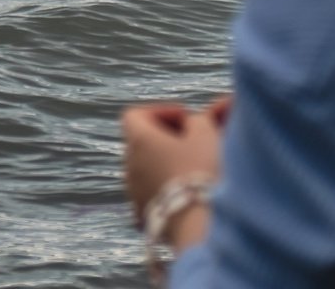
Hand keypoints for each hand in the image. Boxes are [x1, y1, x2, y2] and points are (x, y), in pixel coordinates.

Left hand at [120, 95, 229, 236]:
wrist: (197, 223)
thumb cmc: (200, 171)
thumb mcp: (205, 134)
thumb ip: (195, 121)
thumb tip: (190, 124)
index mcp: (139, 140)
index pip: (134, 115)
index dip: (159, 111)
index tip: (184, 118)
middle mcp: (129, 164)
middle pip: (140, 142)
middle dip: (164, 138)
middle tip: (192, 142)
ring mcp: (133, 191)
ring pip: (145, 168)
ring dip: (164, 163)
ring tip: (192, 168)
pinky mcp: (142, 214)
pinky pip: (150, 192)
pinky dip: (164, 187)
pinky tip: (186, 192)